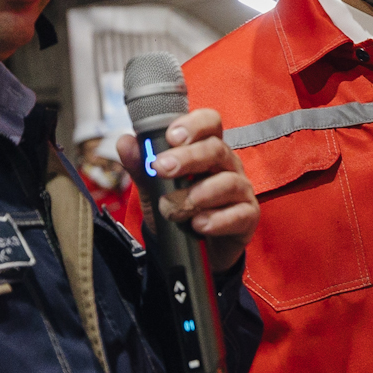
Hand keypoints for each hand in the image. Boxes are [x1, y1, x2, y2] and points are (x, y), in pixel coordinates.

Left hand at [120, 109, 257, 271]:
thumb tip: (125, 142)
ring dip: (201, 193)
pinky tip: (198, 224)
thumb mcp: (154, 189)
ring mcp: (241, 190)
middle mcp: (227, 165)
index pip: (210, 123)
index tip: (171, 136)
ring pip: (229, 182)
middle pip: (216, 149)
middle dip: (188, 157)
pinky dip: (218, 220)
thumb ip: (141, 167)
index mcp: (206, 150)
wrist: (193, 249)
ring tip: (177, 207)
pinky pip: (239, 214)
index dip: (194, 125)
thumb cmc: (178, 208)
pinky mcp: (247, 216)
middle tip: (161, 168)